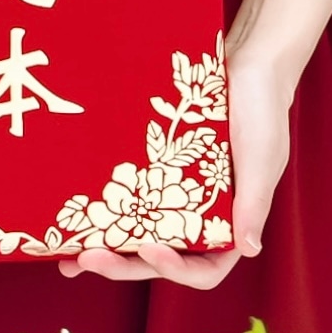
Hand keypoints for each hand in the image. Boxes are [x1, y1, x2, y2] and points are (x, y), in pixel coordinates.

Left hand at [69, 48, 292, 289]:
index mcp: (231, 225)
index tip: (149, 250)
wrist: (247, 63)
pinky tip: (75, 215)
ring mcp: (175, 196)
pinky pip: (130, 197)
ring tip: (68, 258)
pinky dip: (105, 210)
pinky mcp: (156, 171)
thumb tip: (250, 249)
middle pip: (160, 257)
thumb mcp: (261, 160)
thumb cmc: (263, 112)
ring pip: (139, 234)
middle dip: (124, 265)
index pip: (205, 270)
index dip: (175, 270)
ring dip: (106, 249)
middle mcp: (201, 219)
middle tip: (87, 259)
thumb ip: (252, 205)